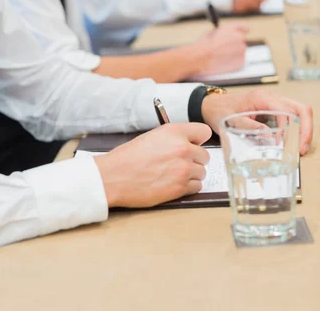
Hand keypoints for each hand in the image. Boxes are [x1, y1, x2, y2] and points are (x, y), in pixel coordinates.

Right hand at [95, 123, 211, 207]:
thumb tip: (189, 142)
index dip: (198, 140)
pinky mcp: (180, 187)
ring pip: (201, 172)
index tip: (194, 144)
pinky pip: (197, 187)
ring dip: (191, 174)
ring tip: (172, 175)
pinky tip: (173, 184)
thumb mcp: (152, 137)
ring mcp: (183, 169)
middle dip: (194, 160)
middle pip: (205, 155)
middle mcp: (183, 148)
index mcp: (174, 132)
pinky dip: (188, 187)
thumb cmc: (128, 157)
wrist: (114, 177)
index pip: (204, 132)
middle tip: (178, 163)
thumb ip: (174, 138)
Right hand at [188, 23, 248, 78]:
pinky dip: (234, 63)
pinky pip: (240, 62)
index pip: (244, 27)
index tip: (241, 34)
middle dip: (235, 45)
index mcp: (232, 28)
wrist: (200, 58)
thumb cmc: (203, 46)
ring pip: (240, 52)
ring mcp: (241, 50)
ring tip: (221, 57)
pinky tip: (224, 63)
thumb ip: (222, 32)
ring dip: (234, 54)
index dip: (242, 31)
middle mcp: (239, 37)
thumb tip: (225, 35)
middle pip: (241, 41)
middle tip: (225, 49)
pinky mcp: (241, 62)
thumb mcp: (211, 33)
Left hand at [201, 88, 312, 154]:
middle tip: (303, 147)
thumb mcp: (230, 121)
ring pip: (297, 110)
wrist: (210, 105)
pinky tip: (291, 141)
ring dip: (302, 128)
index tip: (288, 144)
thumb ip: (249, 126)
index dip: (292, 128)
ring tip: (300, 147)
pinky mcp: (271, 108)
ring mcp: (271, 102)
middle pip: (299, 108)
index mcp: (261, 98)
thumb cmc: (219, 110)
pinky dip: (295, 128)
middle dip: (305, 128)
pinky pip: (290, 115)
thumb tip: (269, 134)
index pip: (287, 110)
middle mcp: (270, 97)